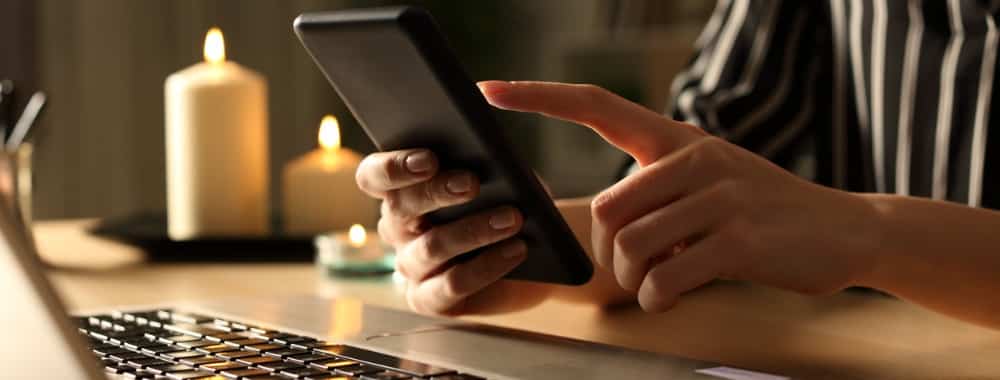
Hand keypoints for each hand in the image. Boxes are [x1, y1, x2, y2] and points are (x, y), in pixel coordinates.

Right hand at [355, 148, 529, 314]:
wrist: (533, 253)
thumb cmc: (507, 201)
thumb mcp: (497, 176)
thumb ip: (482, 162)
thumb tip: (487, 156)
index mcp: (400, 191)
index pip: (373, 176)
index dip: (393, 167)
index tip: (428, 159)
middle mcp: (397, 229)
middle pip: (400, 208)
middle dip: (436, 192)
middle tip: (472, 183)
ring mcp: (410, 267)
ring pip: (431, 247)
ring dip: (473, 230)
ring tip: (512, 217)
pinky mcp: (430, 299)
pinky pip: (451, 285)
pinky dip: (487, 266)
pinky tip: (516, 249)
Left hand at [478, 81, 880, 311]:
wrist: (846, 230)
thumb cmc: (763, 214)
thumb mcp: (711, 184)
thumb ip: (660, 192)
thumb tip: (610, 227)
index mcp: (678, 139)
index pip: (598, 106)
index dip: (540, 97)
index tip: (490, 89)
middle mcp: (695, 158)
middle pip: (609, 207)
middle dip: (608, 253)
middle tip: (631, 272)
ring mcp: (720, 197)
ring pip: (633, 245)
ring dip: (633, 279)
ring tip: (656, 285)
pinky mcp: (738, 239)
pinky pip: (666, 276)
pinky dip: (656, 297)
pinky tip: (670, 297)